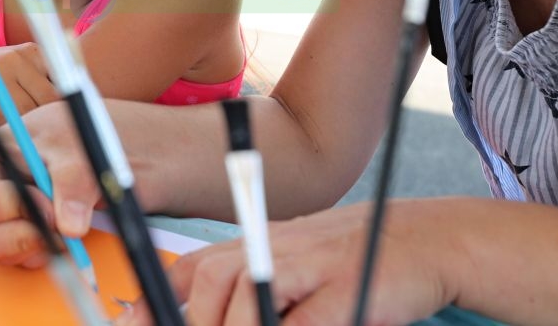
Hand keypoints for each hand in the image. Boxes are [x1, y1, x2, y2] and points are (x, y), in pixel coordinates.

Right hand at [0, 100, 102, 267]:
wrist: (69, 145)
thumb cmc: (59, 135)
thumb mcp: (70, 148)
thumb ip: (73, 181)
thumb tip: (71, 227)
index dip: (20, 210)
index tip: (52, 208)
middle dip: (24, 238)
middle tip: (60, 226)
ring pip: (1, 257)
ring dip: (40, 244)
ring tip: (63, 212)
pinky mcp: (0, 242)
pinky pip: (19, 261)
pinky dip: (44, 250)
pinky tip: (57, 222)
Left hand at [117, 200, 462, 325]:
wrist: (423, 239)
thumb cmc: (350, 266)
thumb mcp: (292, 272)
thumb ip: (248, 297)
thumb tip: (190, 314)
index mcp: (255, 245)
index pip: (192, 271)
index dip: (159, 303)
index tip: (134, 322)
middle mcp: (275, 247)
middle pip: (212, 280)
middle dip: (198, 321)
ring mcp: (311, 264)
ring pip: (248, 298)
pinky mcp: (347, 289)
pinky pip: (304, 323)